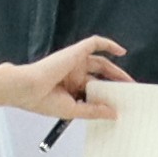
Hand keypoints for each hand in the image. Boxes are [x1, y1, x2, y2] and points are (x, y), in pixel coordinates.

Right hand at [0, 34, 130, 122]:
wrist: (27, 88)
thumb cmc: (42, 100)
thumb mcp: (74, 110)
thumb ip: (94, 110)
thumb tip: (114, 113)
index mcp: (70, 88)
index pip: (93, 90)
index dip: (107, 96)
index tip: (120, 104)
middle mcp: (73, 74)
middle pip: (100, 76)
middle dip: (116, 83)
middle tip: (130, 92)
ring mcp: (74, 62)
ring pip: (101, 62)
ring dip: (116, 70)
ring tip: (129, 81)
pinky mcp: (75, 51)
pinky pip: (94, 43)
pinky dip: (108, 44)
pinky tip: (121, 51)